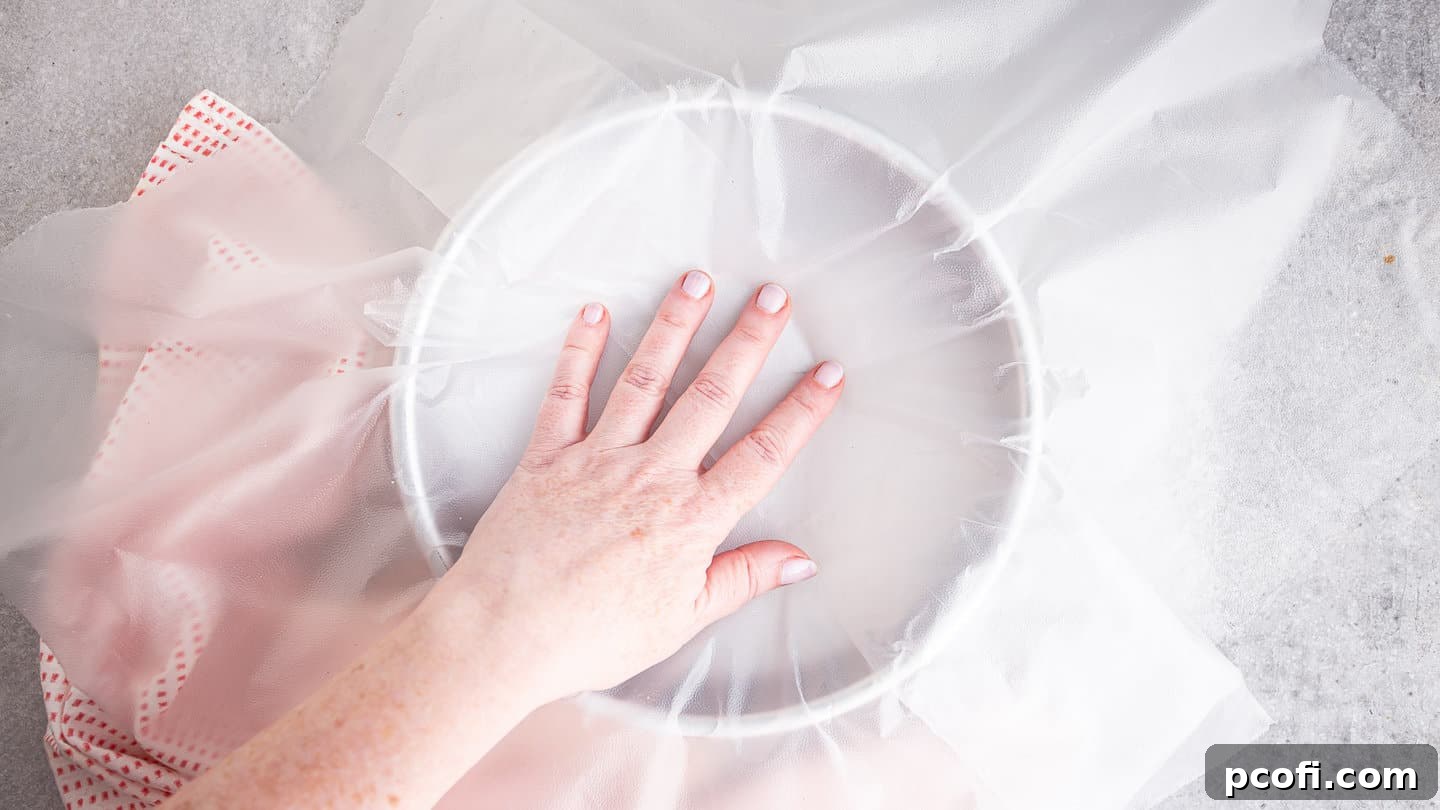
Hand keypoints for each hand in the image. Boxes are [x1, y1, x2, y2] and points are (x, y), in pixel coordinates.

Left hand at [442, 270, 844, 700]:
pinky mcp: (547, 456)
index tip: (828, 373)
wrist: (505, 634)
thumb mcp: (682, 619)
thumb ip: (742, 578)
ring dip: (675, 325)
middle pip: (711, 397)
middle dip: (747, 341)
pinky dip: (579, 350)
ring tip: (697, 280)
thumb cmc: (591, 636)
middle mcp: (651, 477)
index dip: (801, 411)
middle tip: (774, 296)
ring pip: (646, 379)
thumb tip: (798, 560)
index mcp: (691, 520)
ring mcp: (598, 460)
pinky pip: (566, 393)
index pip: (763, 455)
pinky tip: (594, 313)